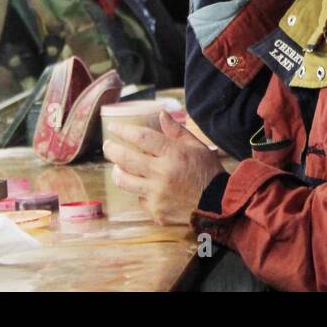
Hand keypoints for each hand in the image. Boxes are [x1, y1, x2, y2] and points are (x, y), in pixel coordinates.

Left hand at [103, 111, 225, 225]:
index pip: (141, 137)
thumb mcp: (197, 146)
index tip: (113, 128)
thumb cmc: (208, 172)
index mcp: (173, 155)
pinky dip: (140, 191)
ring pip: (125, 181)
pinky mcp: (156, 211)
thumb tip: (160, 114)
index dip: (124, 131)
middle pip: (125, 159)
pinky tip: (146, 187)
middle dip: (112, 150)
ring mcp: (157, 195)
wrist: (218, 206)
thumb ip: (177, 131)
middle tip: (108, 145)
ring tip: (118, 167)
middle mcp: (162, 174)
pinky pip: (139, 198)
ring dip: (118, 171)